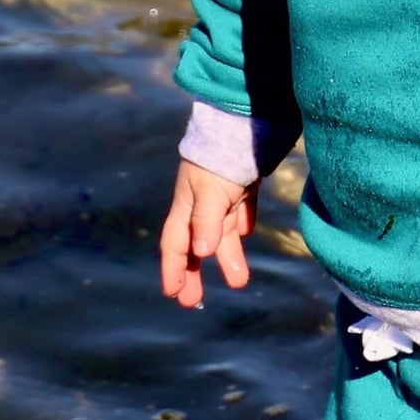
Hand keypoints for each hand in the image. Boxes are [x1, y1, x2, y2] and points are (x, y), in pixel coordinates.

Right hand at [158, 159, 258, 307]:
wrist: (243, 117)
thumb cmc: (220, 155)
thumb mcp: (211, 192)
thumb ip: (206, 221)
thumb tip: (200, 253)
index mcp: (186, 204)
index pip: (175, 243)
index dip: (173, 268)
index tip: (174, 294)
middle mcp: (202, 200)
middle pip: (196, 243)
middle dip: (195, 272)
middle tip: (195, 302)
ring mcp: (224, 191)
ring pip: (222, 231)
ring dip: (228, 255)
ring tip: (239, 282)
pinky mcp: (244, 181)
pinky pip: (241, 208)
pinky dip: (242, 223)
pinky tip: (246, 232)